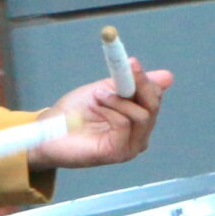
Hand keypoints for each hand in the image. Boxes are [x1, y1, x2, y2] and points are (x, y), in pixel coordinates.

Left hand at [33, 61, 173, 169]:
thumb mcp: (103, 91)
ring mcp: (131, 145)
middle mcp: (139, 134)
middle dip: (140, 84)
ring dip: (120, 99)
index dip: (145, 79)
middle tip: (126, 68)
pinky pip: (125, 124)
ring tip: (98, 95)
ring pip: (143, 115)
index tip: (132, 62)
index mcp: (137, 117)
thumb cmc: (73, 113)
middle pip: (153, 106)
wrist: (47, 133)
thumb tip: (167, 76)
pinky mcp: (119, 153)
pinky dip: (112, 110)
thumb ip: (129, 83)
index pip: (153, 97)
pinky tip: (97, 107)